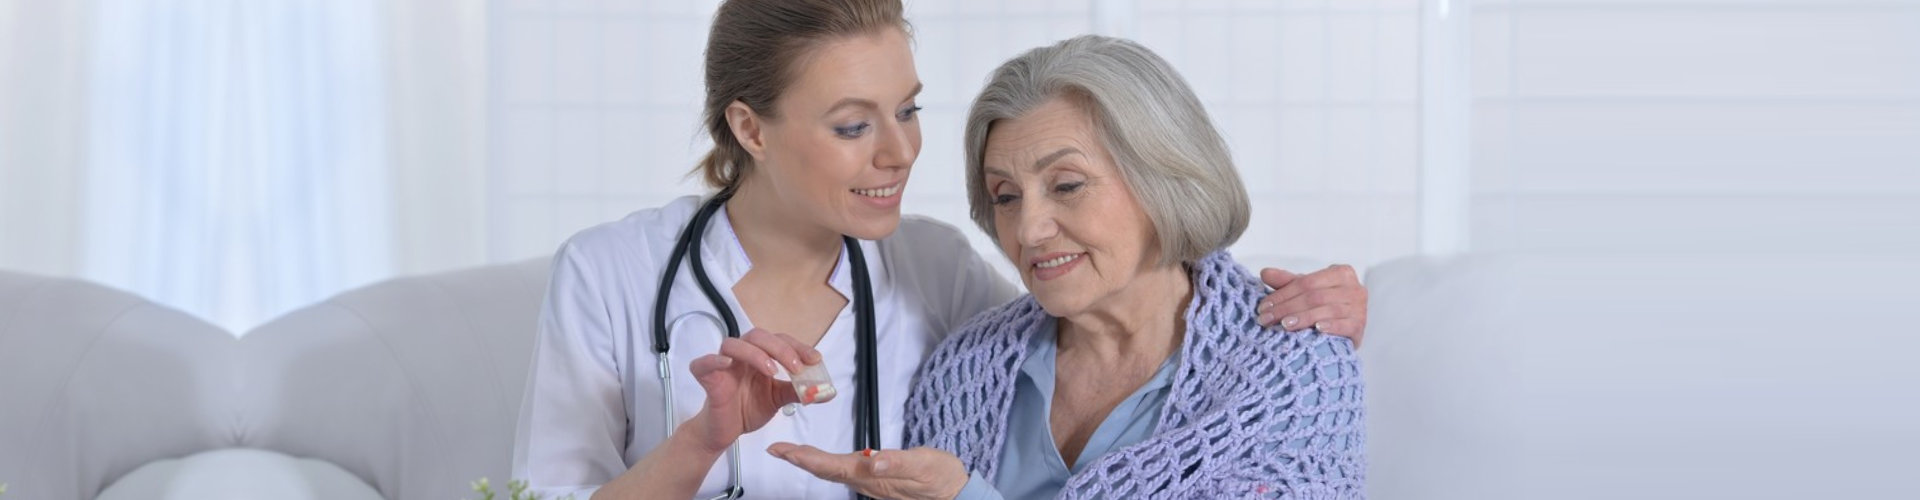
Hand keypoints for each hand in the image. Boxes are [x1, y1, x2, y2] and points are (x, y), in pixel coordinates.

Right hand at [686, 328, 822, 453]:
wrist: (725, 431)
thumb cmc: (747, 409)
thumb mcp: (778, 399)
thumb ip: (799, 391)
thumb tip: (826, 392)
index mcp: (759, 356)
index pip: (779, 341)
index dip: (798, 347)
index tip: (816, 359)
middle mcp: (742, 356)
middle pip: (758, 337)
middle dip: (781, 349)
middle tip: (796, 367)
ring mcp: (723, 365)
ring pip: (734, 344)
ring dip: (755, 354)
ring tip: (772, 371)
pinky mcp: (707, 378)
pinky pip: (703, 364)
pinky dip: (713, 360)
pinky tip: (726, 363)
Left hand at [766, 444, 969, 499]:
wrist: (955, 493)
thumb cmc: (941, 477)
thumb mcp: (923, 465)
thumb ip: (898, 462)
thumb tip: (874, 460)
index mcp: (873, 476)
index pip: (832, 466)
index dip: (806, 458)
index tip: (784, 451)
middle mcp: (867, 481)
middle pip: (827, 471)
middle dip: (800, 459)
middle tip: (777, 450)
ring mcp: (871, 483)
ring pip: (833, 472)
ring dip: (811, 461)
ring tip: (792, 452)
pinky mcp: (877, 480)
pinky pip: (845, 471)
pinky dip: (827, 463)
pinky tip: (823, 459)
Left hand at [1257, 264, 1369, 345]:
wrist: (1347, 329)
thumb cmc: (1324, 306)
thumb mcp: (1306, 291)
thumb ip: (1287, 282)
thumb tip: (1264, 272)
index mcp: (1341, 273)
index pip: (1306, 282)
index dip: (1283, 294)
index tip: (1263, 306)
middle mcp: (1354, 288)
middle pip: (1314, 296)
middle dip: (1287, 308)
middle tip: (1266, 319)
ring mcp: (1359, 307)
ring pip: (1327, 310)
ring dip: (1303, 318)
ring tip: (1283, 325)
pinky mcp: (1361, 326)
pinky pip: (1345, 325)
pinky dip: (1330, 326)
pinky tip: (1316, 330)